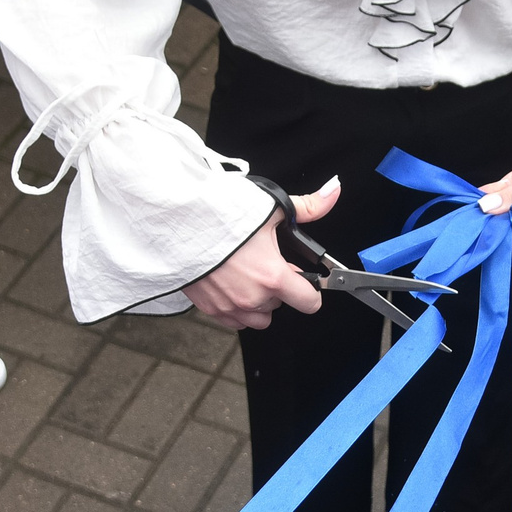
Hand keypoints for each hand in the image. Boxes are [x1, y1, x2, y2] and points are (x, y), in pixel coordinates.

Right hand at [187, 177, 340, 330]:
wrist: (177, 221)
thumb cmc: (220, 214)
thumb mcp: (271, 207)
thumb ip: (308, 206)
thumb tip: (334, 191)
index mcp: (273, 276)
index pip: (309, 302)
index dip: (311, 290)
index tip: (305, 279)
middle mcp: (253, 297)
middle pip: (281, 307)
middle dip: (278, 288)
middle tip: (266, 264)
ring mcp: (230, 306)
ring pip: (257, 318)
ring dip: (258, 302)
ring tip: (248, 276)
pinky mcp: (210, 308)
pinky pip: (233, 320)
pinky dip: (236, 308)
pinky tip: (231, 284)